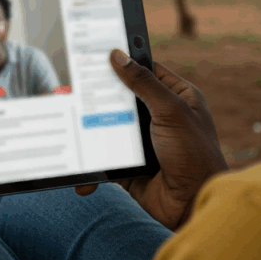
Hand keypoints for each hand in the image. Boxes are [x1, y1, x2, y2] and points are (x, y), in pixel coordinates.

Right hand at [74, 50, 227, 230]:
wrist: (194, 205)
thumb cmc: (194, 155)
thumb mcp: (171, 111)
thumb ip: (143, 83)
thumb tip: (118, 57)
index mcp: (178, 98)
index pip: (147, 71)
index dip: (124, 63)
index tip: (97, 54)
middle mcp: (162, 117)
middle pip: (123, 99)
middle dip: (98, 96)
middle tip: (70, 88)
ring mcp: (145, 142)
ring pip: (111, 127)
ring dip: (91, 129)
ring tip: (66, 121)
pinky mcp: (132, 165)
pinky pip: (106, 158)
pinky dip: (92, 163)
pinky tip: (80, 165)